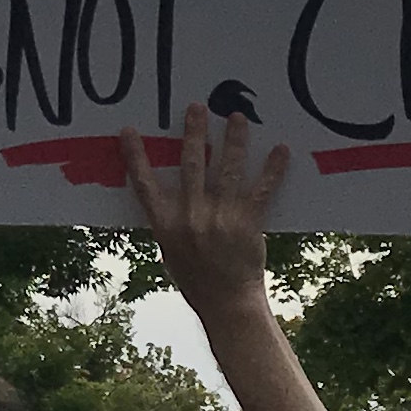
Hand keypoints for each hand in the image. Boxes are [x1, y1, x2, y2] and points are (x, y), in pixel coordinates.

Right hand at [119, 105, 289, 320]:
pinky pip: (261, 189)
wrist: (227, 303)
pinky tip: (281, 150)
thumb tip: (170, 199)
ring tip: (237, 117)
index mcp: (166, 225)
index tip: (129, 131)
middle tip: (197, 107)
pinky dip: (273, 169)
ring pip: (227, 169)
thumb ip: (171, 224)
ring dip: (234, 140)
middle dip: (194, 132)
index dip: (136, 157)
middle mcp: (191, 216)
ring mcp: (220, 218)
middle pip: (191, 164)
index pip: (145, 184)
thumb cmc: (197, 281)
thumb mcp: (171, 253)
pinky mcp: (248, 223)